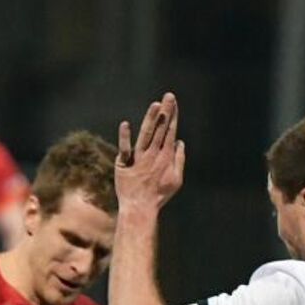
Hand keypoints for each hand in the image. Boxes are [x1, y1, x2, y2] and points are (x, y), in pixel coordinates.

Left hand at [115, 93, 185, 210]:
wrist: (140, 208)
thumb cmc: (159, 196)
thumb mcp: (176, 180)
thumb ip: (179, 160)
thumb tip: (180, 142)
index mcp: (166, 157)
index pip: (170, 132)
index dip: (172, 116)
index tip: (174, 102)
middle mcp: (153, 155)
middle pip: (160, 130)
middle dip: (165, 112)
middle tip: (169, 96)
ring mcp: (138, 158)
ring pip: (146, 135)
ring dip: (151, 119)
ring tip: (156, 105)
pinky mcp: (124, 163)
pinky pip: (125, 148)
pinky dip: (125, 137)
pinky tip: (126, 124)